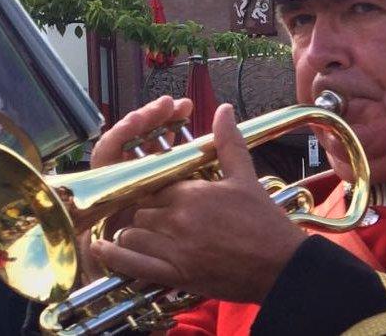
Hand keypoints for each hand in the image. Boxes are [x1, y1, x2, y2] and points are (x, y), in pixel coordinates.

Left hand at [92, 104, 307, 303]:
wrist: (281, 265)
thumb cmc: (265, 223)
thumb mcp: (246, 178)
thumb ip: (228, 143)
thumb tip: (223, 110)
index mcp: (193, 193)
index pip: (155, 183)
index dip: (157, 188)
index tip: (164, 194)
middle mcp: (179, 219)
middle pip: (140, 209)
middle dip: (146, 211)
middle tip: (162, 216)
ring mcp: (175, 248)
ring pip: (132, 233)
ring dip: (135, 233)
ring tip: (149, 234)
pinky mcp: (174, 274)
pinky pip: (131, 264)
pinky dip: (113, 256)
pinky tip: (104, 249)